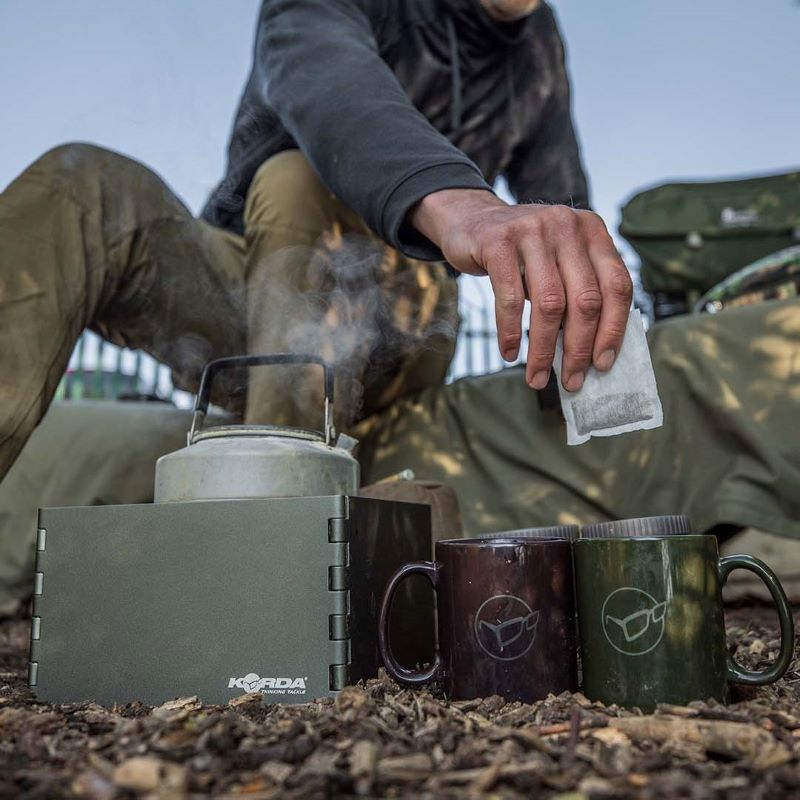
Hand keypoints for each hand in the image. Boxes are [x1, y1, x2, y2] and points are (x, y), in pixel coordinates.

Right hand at [410, 188, 632, 391]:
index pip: (616, 286)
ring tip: (536, 377)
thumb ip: (578, 290)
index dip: (613, 330)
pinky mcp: (499, 242)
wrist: (471, 220)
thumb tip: (591, 352)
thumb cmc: (521, 252)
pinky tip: (509, 352)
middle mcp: (567, 226)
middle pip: (585, 300)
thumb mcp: (558, 260)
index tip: (602, 364)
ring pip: (549, 304)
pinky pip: (510, 298)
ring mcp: (533, 230)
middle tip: (571, 380)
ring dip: (543, 349)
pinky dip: (509, 332)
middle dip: (578, 349)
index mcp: (592, 231)